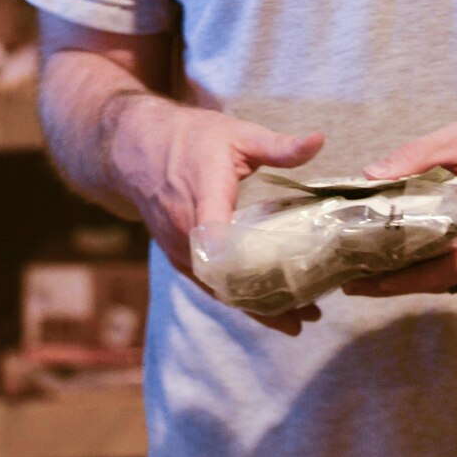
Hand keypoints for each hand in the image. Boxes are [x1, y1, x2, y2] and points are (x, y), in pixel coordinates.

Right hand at [107, 93, 324, 333]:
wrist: (137, 150)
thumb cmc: (191, 139)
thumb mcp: (237, 135)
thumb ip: (278, 145)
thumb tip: (319, 140)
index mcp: (203, 194)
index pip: (215, 232)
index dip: (238, 259)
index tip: (270, 281)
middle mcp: (186, 230)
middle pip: (227, 275)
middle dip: (268, 296)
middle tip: (311, 311)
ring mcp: (180, 250)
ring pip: (219, 288)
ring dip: (256, 307)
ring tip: (297, 321)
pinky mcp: (179, 259)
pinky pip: (210, 286)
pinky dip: (239, 300)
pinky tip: (267, 312)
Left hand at [342, 107, 456, 296]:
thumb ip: (416, 158)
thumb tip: (372, 175)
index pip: (447, 268)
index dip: (407, 280)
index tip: (371, 283)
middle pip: (447, 280)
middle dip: (402, 283)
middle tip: (358, 282)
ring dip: (420, 279)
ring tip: (376, 274)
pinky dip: (441, 270)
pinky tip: (412, 263)